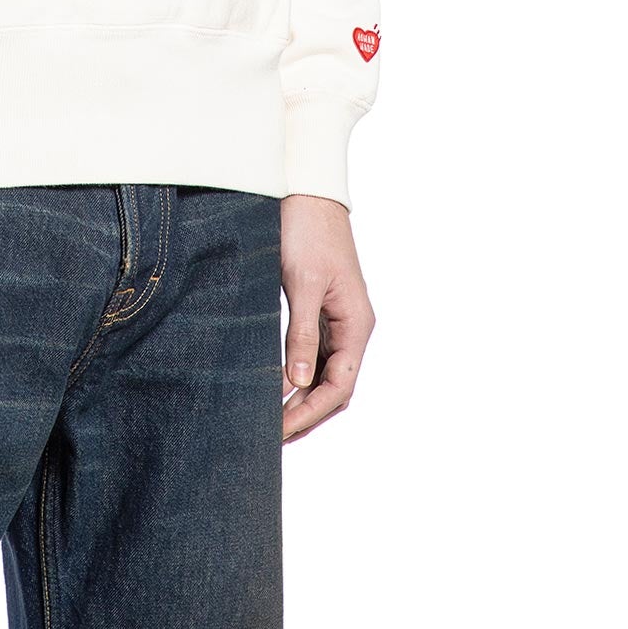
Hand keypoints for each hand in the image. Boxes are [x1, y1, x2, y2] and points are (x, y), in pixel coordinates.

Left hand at [279, 193, 374, 442]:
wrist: (307, 191)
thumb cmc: (307, 231)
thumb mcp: (301, 283)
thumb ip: (301, 334)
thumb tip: (298, 383)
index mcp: (357, 324)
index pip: (339, 386)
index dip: (310, 413)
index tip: (279, 431)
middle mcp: (353, 327)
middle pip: (335, 388)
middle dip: (306, 415)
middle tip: (270, 437)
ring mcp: (338, 320)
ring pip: (325, 375)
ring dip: (302, 401)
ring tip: (270, 422)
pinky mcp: (320, 311)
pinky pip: (314, 356)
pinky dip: (298, 377)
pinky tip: (275, 388)